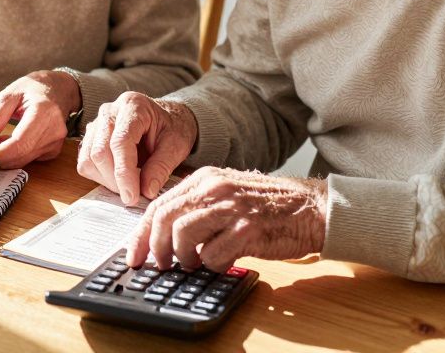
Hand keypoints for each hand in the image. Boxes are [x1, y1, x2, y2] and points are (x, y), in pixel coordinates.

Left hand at [0, 70, 78, 167]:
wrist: (60, 88)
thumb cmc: (35, 87)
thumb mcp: (9, 95)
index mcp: (44, 113)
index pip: (19, 144)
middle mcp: (54, 131)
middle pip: (21, 156)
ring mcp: (56, 142)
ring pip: (24, 160)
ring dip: (5, 156)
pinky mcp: (53, 150)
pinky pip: (29, 158)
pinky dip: (15, 154)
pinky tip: (8, 141)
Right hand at [76, 92, 197, 206]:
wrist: (168, 119)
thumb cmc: (173, 128)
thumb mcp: (177, 145)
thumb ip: (162, 167)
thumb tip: (146, 191)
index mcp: (133, 106)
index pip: (120, 142)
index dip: (124, 172)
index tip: (132, 196)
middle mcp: (109, 111)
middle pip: (100, 151)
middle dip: (116, 180)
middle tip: (134, 195)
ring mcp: (96, 124)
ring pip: (89, 159)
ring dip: (107, 180)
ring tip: (129, 185)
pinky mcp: (91, 137)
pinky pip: (86, 162)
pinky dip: (100, 177)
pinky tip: (119, 178)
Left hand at [125, 167, 327, 270]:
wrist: (311, 208)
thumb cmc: (269, 205)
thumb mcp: (228, 191)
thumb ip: (198, 204)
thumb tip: (164, 233)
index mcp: (206, 178)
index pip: (159, 204)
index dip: (141, 233)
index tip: (134, 254)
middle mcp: (215, 188)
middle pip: (165, 219)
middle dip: (156, 248)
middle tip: (160, 264)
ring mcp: (231, 208)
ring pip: (183, 236)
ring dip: (183, 258)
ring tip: (195, 263)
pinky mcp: (248, 230)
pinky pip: (213, 255)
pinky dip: (212, 265)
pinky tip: (221, 262)